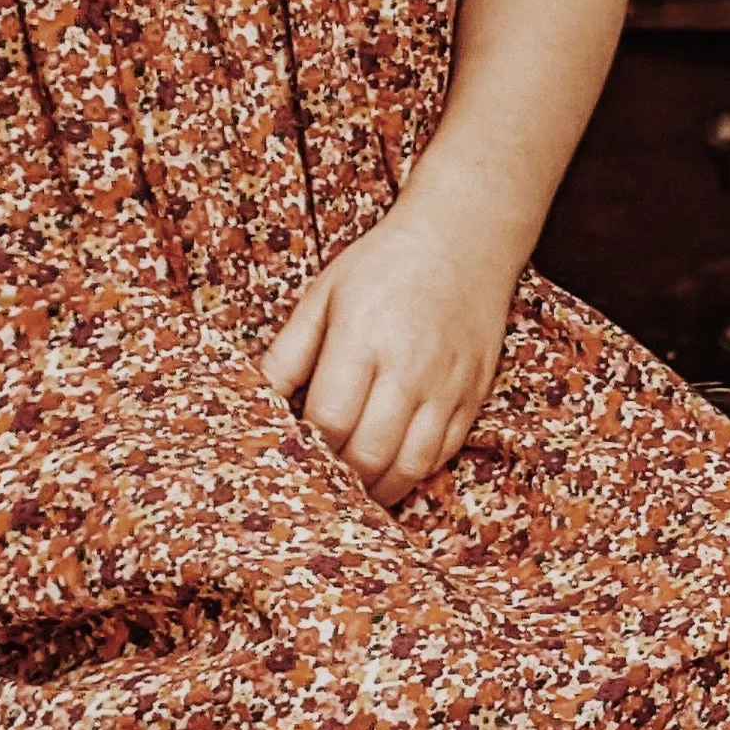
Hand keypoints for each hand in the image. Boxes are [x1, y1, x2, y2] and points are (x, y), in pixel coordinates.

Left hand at [264, 204, 515, 508]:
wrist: (464, 238)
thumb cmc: (383, 266)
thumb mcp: (323, 296)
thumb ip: (287, 354)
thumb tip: (255, 404)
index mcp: (362, 338)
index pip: (328, 420)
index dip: (306, 448)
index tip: (292, 454)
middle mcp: (409, 367)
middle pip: (369, 452)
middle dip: (340, 479)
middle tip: (320, 481)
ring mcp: (447, 384)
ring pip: (412, 465)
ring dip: (379, 488)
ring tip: (355, 491)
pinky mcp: (474, 394)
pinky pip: (445, 453)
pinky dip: (416, 473)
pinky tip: (392, 471)